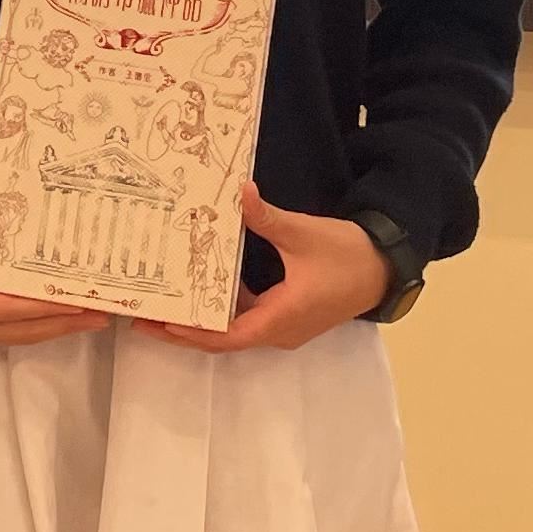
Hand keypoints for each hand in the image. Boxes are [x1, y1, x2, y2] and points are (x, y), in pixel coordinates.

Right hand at [0, 165, 106, 345]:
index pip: (10, 310)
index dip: (46, 307)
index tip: (78, 302)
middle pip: (24, 332)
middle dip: (63, 324)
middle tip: (102, 314)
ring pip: (19, 338)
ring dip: (54, 330)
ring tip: (88, 320)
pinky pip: (8, 335)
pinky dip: (34, 329)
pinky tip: (52, 320)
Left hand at [150, 182, 390, 354]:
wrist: (386, 267)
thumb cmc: (346, 256)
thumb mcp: (303, 234)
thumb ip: (267, 218)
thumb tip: (240, 193)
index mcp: (279, 320)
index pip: (226, 336)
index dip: (191, 332)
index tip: (159, 322)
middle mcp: (278, 331)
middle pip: (222, 337)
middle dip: (185, 327)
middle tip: (146, 314)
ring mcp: (284, 325)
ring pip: (235, 327)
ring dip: (202, 316)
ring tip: (168, 298)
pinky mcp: (288, 314)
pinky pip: (249, 315)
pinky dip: (225, 304)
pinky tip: (206, 281)